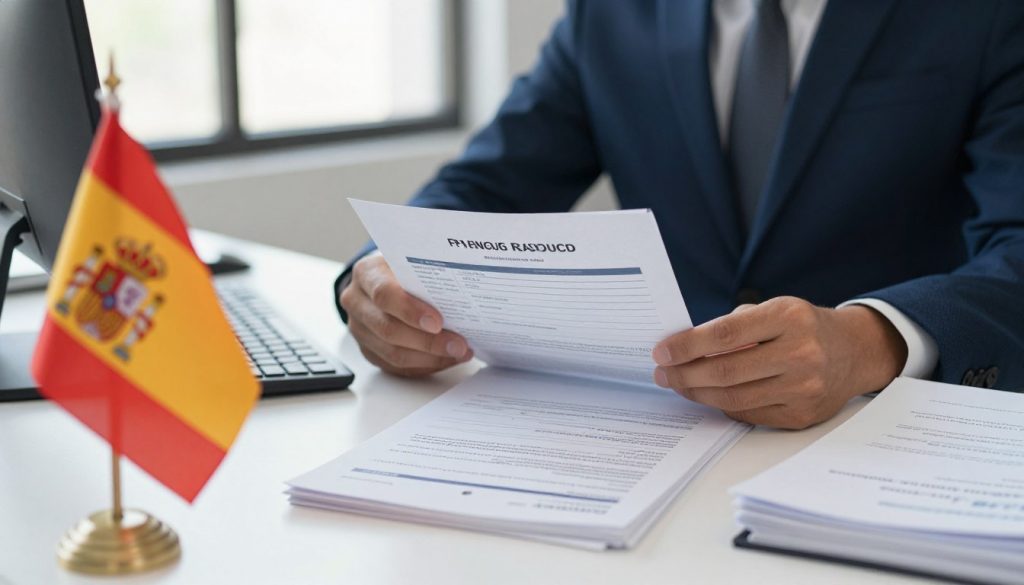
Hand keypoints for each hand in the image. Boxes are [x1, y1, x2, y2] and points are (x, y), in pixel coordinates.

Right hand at [340, 254, 472, 375]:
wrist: (383, 279)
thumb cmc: (404, 269)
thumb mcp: (412, 261)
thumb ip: (428, 274)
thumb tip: (463, 293)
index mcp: (366, 274)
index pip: (384, 294)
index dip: (411, 310)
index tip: (438, 322)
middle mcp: (356, 302)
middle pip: (388, 329)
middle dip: (428, 341)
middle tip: (459, 344)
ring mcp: (359, 329)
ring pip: (392, 353)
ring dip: (430, 357)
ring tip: (459, 352)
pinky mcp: (367, 350)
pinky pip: (396, 366)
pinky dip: (425, 365)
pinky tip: (447, 359)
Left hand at [651, 297, 906, 428]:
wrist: (854, 352)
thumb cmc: (803, 327)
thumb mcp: (774, 310)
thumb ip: (733, 326)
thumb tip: (683, 347)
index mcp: (789, 318)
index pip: (725, 334)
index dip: (687, 345)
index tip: (662, 351)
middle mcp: (801, 354)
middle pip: (726, 371)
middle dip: (684, 374)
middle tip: (662, 372)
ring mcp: (804, 388)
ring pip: (733, 398)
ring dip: (697, 392)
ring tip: (678, 383)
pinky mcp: (802, 415)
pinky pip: (749, 414)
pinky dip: (722, 405)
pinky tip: (708, 394)